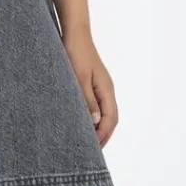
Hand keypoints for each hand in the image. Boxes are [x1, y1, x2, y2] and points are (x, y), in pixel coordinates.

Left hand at [62, 31, 117, 146]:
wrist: (74, 33)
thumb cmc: (75, 53)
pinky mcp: (92, 83)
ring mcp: (100, 87)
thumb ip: (87, 100)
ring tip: (86, 141)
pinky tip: (81, 121)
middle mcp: (106, 90)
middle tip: (90, 152)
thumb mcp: (79, 79)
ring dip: (97, 127)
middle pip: (110, 119)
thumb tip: (95, 122)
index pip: (111, 119)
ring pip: (104, 113)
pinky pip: (97, 105)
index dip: (104, 136)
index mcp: (106, 90)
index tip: (93, 149)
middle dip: (103, 136)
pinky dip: (92, 117)